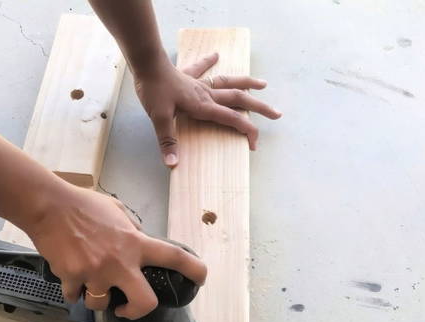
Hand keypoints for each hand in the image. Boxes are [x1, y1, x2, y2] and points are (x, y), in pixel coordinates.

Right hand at [24, 182, 206, 318]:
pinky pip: (75, 296)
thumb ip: (132, 230)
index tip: (201, 279)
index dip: (194, 270)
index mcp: (135, 243)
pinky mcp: (71, 278)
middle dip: (138, 311)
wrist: (48, 206)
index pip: (174, 257)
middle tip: (128, 306)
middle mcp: (120, 262)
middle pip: (144, 303)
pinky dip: (73, 289)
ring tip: (89, 282)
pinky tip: (69, 274)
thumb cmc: (83, 204)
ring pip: (101, 304)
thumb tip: (139, 241)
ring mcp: (95, 273)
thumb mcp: (117, 212)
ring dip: (97, 297)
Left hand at [134, 52, 281, 166]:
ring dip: (247, 83)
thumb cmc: (154, 90)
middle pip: (239, 100)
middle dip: (259, 108)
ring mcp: (199, 83)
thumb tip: (172, 163)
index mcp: (203, 106)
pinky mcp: (188, 75)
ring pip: (229, 82)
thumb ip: (167, 141)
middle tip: (277, 114)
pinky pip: (202, 68)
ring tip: (263, 84)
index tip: (254, 145)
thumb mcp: (158, 118)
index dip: (247, 132)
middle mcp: (206, 94)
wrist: (146, 64)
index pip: (232, 120)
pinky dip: (209, 62)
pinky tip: (216, 55)